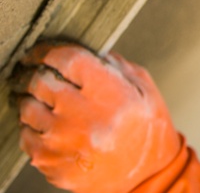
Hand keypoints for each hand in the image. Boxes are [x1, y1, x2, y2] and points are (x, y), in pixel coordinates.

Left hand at [14, 42, 181, 192]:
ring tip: (47, 102)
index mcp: (111, 95)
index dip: (48, 50)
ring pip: (27, 109)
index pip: (67, 60)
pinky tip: (51, 126)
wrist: (147, 174)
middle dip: (36, 73)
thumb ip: (114, 65)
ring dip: (33, 101)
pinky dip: (34, 127)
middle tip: (37, 72)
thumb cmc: (147, 127)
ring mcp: (64, 144)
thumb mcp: (143, 88)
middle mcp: (85, 119)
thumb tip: (82, 49)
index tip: (41, 51)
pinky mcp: (52, 164)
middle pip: (40, 82)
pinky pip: (27, 136)